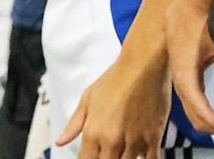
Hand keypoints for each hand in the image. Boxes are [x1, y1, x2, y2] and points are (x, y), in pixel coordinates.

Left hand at [56, 48, 171, 158]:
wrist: (144, 63)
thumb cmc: (116, 77)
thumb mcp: (88, 97)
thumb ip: (74, 123)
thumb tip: (60, 142)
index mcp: (93, 132)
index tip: (94, 156)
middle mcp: (111, 140)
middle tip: (109, 153)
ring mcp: (134, 139)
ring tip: (124, 153)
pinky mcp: (154, 135)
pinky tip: (144, 156)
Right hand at [165, 0, 213, 135]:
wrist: (185, 10)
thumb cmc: (205, 23)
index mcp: (187, 74)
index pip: (200, 109)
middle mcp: (181, 84)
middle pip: (197, 119)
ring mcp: (182, 85)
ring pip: (195, 117)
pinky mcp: (186, 83)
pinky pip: (195, 108)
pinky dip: (210, 115)